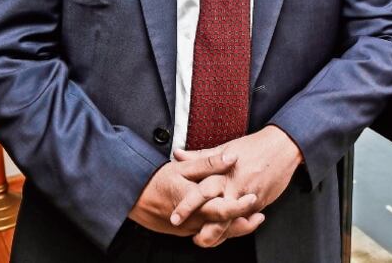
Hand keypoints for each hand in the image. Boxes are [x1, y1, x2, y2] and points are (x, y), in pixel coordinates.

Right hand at [128, 150, 259, 236]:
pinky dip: (219, 228)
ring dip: (234, 228)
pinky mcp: (185, 231)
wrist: (131, 197)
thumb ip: (209, 163)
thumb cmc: (156, 180)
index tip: (254, 198)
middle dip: (244, 224)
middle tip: (260, 215)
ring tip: (251, 219)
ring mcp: (188, 228)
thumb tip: (232, 157)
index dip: (241, 206)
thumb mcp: (182, 167)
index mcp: (194, 203)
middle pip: (224, 228)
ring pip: (216, 234)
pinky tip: (228, 220)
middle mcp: (193, 220)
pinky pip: (206, 232)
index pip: (223, 210)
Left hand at [170, 125, 302, 246]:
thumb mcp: (226, 148)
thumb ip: (201, 156)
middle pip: (217, 217)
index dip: (187, 207)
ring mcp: (249, 198)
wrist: (283, 147)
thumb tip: (178, 155)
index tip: (175, 217)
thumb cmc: (254, 146)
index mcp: (224, 174)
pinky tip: (227, 230)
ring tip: (207, 237)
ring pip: (232, 224)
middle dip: (205, 233)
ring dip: (219, 234)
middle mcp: (236, 188)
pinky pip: (245, 221)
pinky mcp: (260, 204)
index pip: (201, 193)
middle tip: (194, 238)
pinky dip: (235, 228)